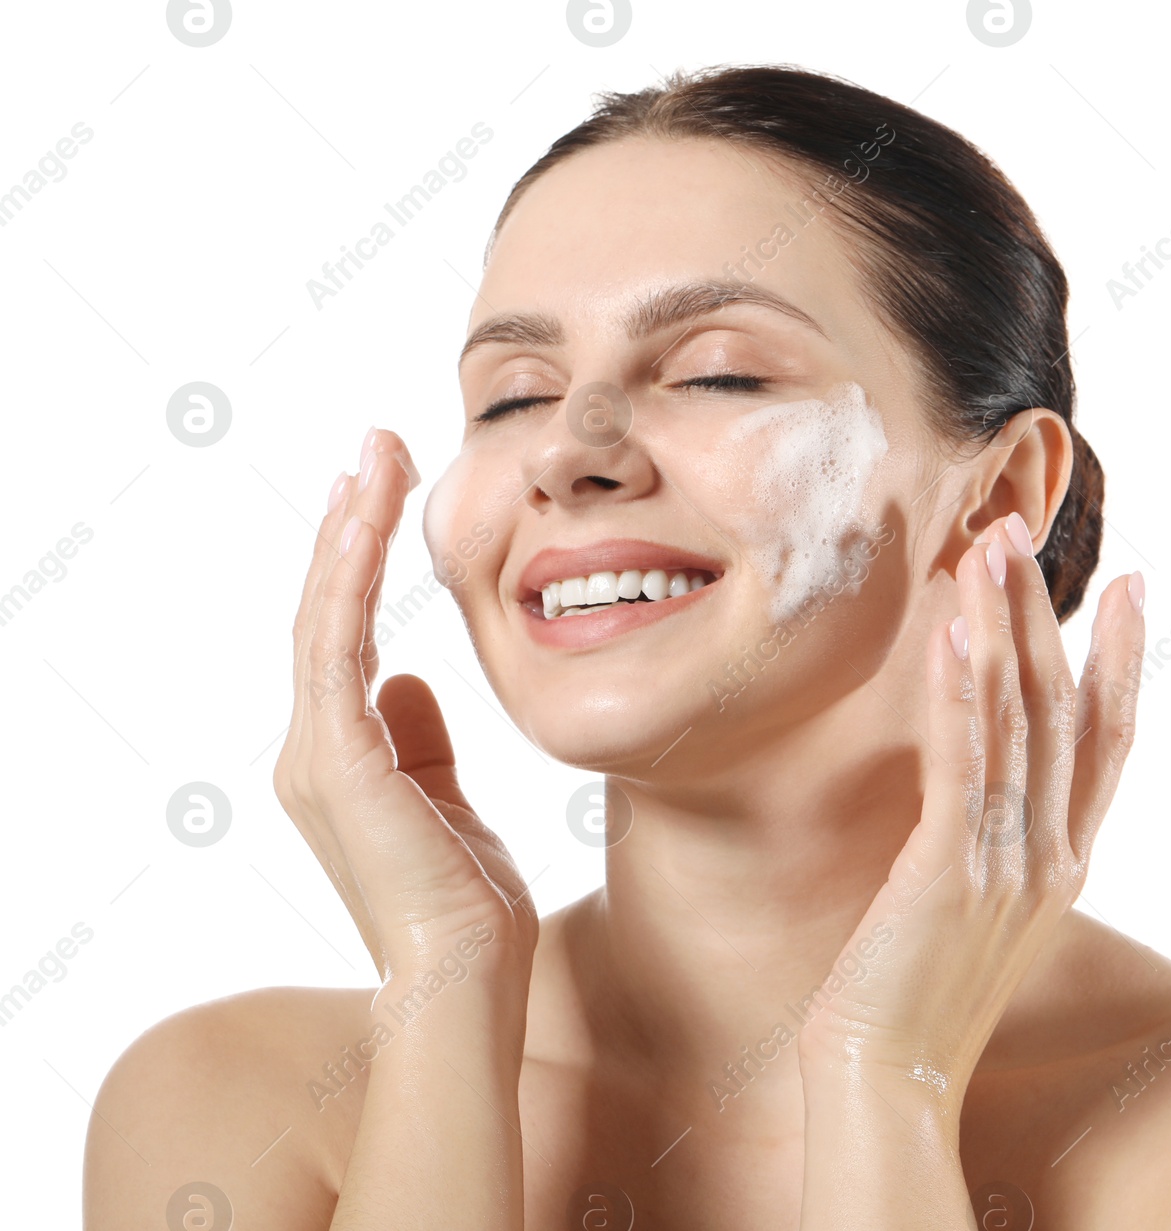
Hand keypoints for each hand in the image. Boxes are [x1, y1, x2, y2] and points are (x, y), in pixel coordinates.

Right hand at [272, 427, 536, 983]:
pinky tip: (370, 516)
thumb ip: (420, 741)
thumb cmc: (468, 905)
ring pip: (326, 614)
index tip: (383, 496)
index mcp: (341, 759)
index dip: (360, 565)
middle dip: (351, 526)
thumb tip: (406, 679)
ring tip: (375, 458)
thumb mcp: (448, 802)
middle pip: (327, 612)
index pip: (345, 638)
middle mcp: (314, 750)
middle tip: (375, 448)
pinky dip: (351, 574)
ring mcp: (317, 753)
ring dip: (351, 529)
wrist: (467, 978)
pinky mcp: (337, 758)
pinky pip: (338, 642)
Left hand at [797, 511, 1145, 1100]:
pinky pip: (963, 763)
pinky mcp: (950, 873)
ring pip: (1019, 720)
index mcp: (1065, 862)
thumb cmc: (918, 994)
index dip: (1124, 659)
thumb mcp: (978, 908)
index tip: (1134, 587)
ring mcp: (1009, 864)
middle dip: (1046, 612)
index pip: (1110, 740)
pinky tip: (950, 632)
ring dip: (1003, 625)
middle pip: (1064, 708)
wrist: (891, 1080)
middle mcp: (1052, 855)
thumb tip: (983, 777)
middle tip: (1021, 529)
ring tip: (988, 548)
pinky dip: (960, 690)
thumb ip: (996, 841)